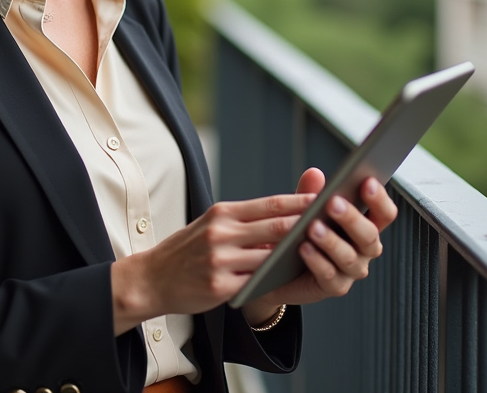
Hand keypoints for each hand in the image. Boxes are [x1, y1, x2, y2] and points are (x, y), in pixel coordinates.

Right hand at [110, 191, 315, 334]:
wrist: (151, 278)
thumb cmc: (187, 250)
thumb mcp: (211, 224)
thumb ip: (244, 220)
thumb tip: (284, 215)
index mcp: (223, 213)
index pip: (270, 204)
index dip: (300, 202)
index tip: (325, 200)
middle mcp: (222, 232)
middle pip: (275, 226)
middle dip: (307, 225)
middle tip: (334, 224)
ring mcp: (220, 260)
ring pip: (270, 256)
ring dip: (295, 255)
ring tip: (320, 252)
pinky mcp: (220, 286)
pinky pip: (256, 283)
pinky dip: (276, 280)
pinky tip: (291, 279)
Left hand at [242, 167, 398, 322]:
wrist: (279, 269)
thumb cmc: (300, 233)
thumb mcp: (303, 209)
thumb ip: (310, 192)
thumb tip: (314, 173)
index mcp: (365, 226)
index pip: (384, 213)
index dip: (379, 199)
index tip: (367, 181)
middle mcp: (364, 250)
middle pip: (369, 235)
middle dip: (352, 218)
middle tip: (334, 203)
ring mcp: (352, 271)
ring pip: (349, 257)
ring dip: (331, 241)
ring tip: (313, 226)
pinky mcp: (334, 287)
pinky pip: (329, 275)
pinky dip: (317, 261)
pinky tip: (303, 247)